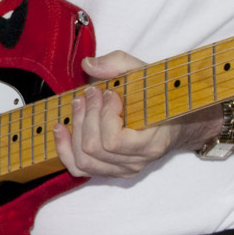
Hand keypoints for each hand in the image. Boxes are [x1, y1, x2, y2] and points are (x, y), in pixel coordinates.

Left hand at [54, 52, 184, 179]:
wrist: (172, 121)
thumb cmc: (159, 97)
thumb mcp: (145, 74)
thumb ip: (119, 64)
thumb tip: (88, 65)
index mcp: (151, 144)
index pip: (113, 141)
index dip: (104, 114)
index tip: (109, 92)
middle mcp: (136, 162)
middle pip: (94, 148)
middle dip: (86, 116)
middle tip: (90, 93)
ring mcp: (121, 169)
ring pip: (84, 160)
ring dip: (75, 129)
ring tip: (78, 104)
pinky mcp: (108, 170)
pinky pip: (79, 169)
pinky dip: (65, 149)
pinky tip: (61, 129)